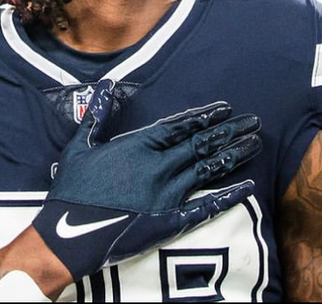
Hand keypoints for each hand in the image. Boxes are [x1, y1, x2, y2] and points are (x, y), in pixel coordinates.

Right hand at [33, 81, 261, 281]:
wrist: (66, 237)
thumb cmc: (71, 190)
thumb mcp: (80, 146)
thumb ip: (97, 114)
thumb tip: (104, 84)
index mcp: (139, 146)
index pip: (181, 125)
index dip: (205, 116)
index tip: (225, 108)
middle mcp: (159, 167)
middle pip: (202, 144)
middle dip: (229, 131)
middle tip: (254, 122)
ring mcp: (166, 195)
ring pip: (208, 169)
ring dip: (233, 155)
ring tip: (254, 144)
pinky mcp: (169, 221)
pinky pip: (205, 207)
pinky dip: (227, 197)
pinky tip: (247, 188)